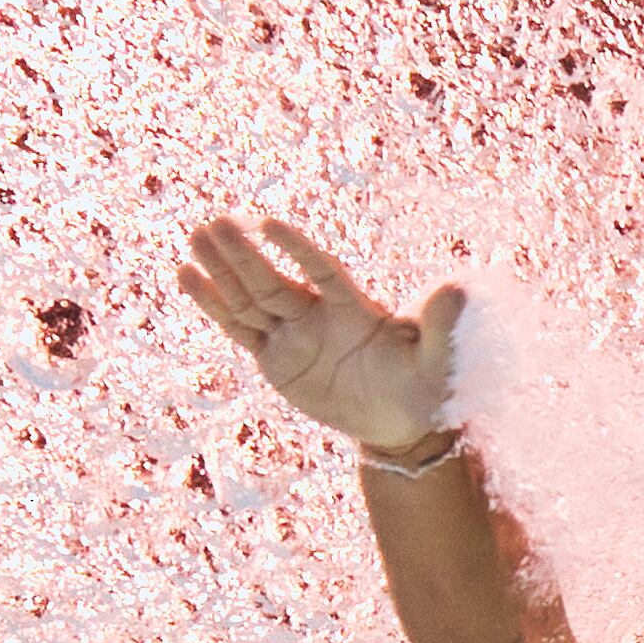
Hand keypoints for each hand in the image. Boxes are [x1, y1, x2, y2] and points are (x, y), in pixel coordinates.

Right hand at [177, 215, 459, 451]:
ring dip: (221, 270)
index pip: (321, 271)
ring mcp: (292, 334)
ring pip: (250, 298)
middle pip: (273, 281)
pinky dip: (213, 304)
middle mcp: (317, 314)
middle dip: (243, 256)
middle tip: (213, 223)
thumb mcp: (439, 363)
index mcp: (354, 309)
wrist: (400, 419)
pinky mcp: (274, 358)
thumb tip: (458, 290)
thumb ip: (443, 329)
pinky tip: (186, 275)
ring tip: (194, 236)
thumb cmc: (424, 385)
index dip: (298, 251)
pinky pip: (240, 328)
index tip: (270, 225)